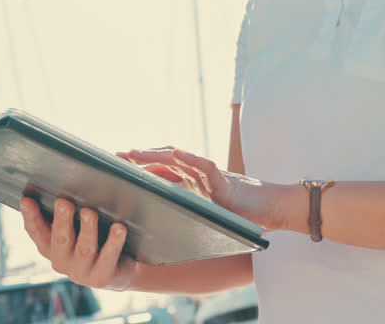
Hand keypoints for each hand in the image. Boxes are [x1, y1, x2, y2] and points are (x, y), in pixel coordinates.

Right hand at [19, 196, 137, 290]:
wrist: (119, 269)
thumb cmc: (97, 235)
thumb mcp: (81, 220)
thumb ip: (76, 201)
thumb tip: (91, 162)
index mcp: (50, 246)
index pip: (36, 231)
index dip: (30, 216)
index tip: (26, 199)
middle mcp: (61, 260)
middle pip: (60, 238)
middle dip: (61, 219)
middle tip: (63, 201)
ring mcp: (81, 271)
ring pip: (84, 247)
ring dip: (87, 229)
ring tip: (90, 212)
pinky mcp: (101, 277)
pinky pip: (108, 257)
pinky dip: (114, 241)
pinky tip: (120, 228)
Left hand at [119, 147, 296, 231]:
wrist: (271, 210)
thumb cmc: (240, 216)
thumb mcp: (205, 217)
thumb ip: (185, 217)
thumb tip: (155, 231)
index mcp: (191, 185)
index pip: (160, 173)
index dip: (138, 169)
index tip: (114, 168)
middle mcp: (197, 176)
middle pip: (163, 163)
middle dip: (138, 159)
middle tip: (113, 158)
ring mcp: (209, 176)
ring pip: (178, 160)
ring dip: (154, 156)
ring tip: (133, 154)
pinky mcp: (223, 180)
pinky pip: (205, 166)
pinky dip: (191, 159)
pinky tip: (176, 155)